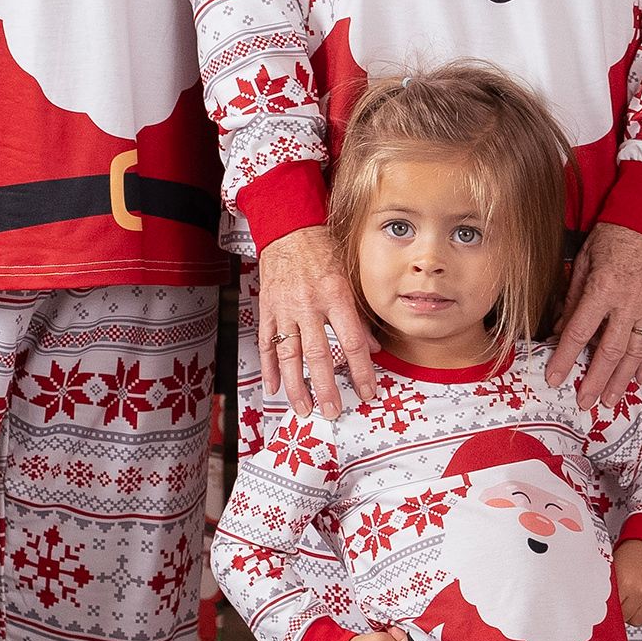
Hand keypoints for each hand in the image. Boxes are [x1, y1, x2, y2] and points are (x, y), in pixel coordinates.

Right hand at [254, 223, 373, 418]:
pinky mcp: (267, 309)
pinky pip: (266, 342)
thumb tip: (375, 349)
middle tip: (332, 412)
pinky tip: (274, 387)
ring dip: (296, 386)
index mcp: (335, 296)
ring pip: (289, 355)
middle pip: (318, 355)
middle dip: (326, 387)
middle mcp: (308, 305)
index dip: (362, 371)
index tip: (368, 392)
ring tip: (303, 408)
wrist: (289, 228)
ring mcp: (284, 309)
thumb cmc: (324, 250)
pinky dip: (269, 367)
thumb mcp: (351, 278)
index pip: (352, 342)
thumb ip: (362, 316)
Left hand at [547, 221, 641, 406]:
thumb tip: (560, 330)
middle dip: (595, 380)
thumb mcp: (582, 262)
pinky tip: (639, 381)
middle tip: (585, 402)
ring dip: (621, 380)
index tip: (555, 377)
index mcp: (603, 289)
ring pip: (635, 353)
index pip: (580, 332)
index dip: (565, 357)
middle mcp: (628, 303)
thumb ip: (573, 299)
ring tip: (610, 401)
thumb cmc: (612, 238)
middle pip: (609, 351)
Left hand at [613, 537, 641, 625]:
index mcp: (625, 583)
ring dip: (634, 614)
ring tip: (632, 601)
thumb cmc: (629, 558)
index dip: (610, 610)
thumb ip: (608, 591)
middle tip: (622, 600)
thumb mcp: (613, 570)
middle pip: (625, 618)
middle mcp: (641, 591)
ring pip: (638, 621)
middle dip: (622, 611)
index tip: (609, 606)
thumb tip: (599, 609)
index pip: (613, 611)